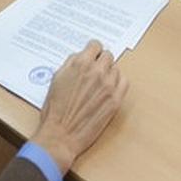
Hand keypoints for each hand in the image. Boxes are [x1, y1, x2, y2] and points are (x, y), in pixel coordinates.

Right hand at [29, 40, 127, 174]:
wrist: (61, 135)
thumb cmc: (55, 110)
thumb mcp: (57, 78)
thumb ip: (71, 63)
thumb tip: (81, 56)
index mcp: (81, 64)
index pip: (95, 45)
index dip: (92, 50)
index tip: (92, 54)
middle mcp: (97, 72)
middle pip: (108, 55)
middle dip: (101, 60)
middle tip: (95, 70)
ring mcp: (109, 86)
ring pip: (116, 68)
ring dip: (109, 72)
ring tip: (99, 83)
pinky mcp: (116, 100)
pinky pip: (124, 82)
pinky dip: (118, 82)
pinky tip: (110, 88)